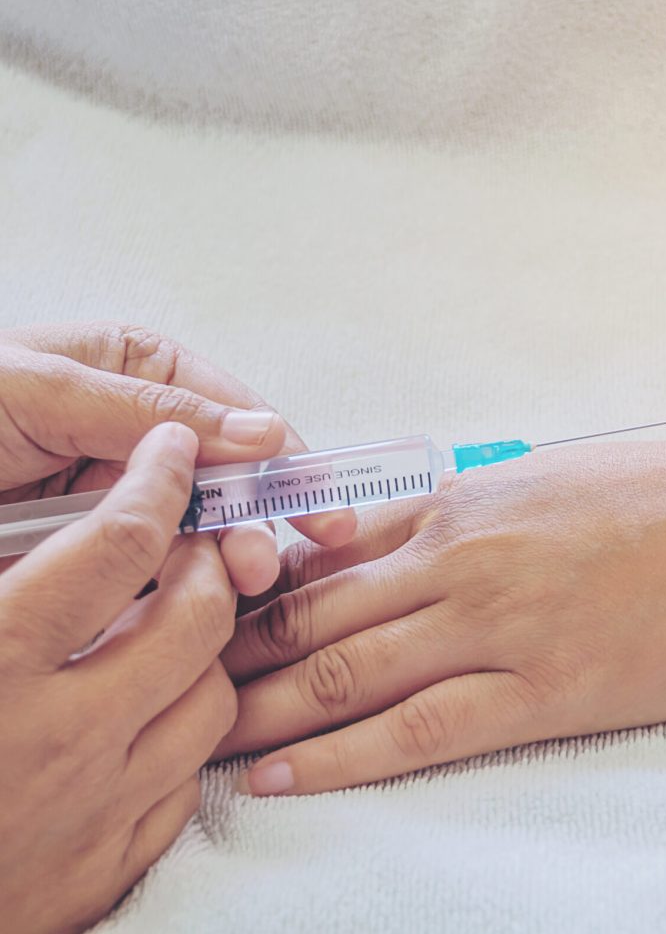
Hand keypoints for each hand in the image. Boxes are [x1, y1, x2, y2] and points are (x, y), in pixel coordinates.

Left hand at [0, 323, 354, 592]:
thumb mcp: (41, 387)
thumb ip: (154, 410)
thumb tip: (264, 430)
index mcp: (134, 371)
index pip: (230, 408)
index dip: (280, 450)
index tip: (316, 491)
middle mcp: (137, 430)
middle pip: (226, 472)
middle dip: (257, 511)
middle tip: (273, 554)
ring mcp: (118, 492)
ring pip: (199, 522)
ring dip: (228, 550)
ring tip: (243, 578)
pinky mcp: (95, 547)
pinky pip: (156, 563)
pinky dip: (185, 583)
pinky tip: (205, 602)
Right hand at [0, 424, 239, 931]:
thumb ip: (2, 572)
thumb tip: (47, 536)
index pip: (117, 547)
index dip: (158, 482)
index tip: (171, 451)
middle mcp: (58, 740)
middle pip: (196, 620)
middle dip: (207, 564)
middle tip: (186, 542)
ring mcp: (91, 814)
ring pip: (212, 700)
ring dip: (204, 651)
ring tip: (169, 626)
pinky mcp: (99, 874)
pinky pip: (186, 785)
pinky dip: (178, 737)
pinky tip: (145, 715)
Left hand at [217, 438, 665, 793]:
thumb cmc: (663, 494)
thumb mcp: (546, 481)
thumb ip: (465, 509)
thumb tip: (400, 533)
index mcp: (463, 502)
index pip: (327, 551)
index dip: (255, 586)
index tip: (205, 613)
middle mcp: (461, 560)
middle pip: (313, 610)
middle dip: (233, 650)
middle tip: (170, 680)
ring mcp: (499, 625)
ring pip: (344, 670)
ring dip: (262, 708)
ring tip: (198, 737)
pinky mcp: (546, 689)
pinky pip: (419, 728)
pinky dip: (340, 755)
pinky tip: (284, 776)